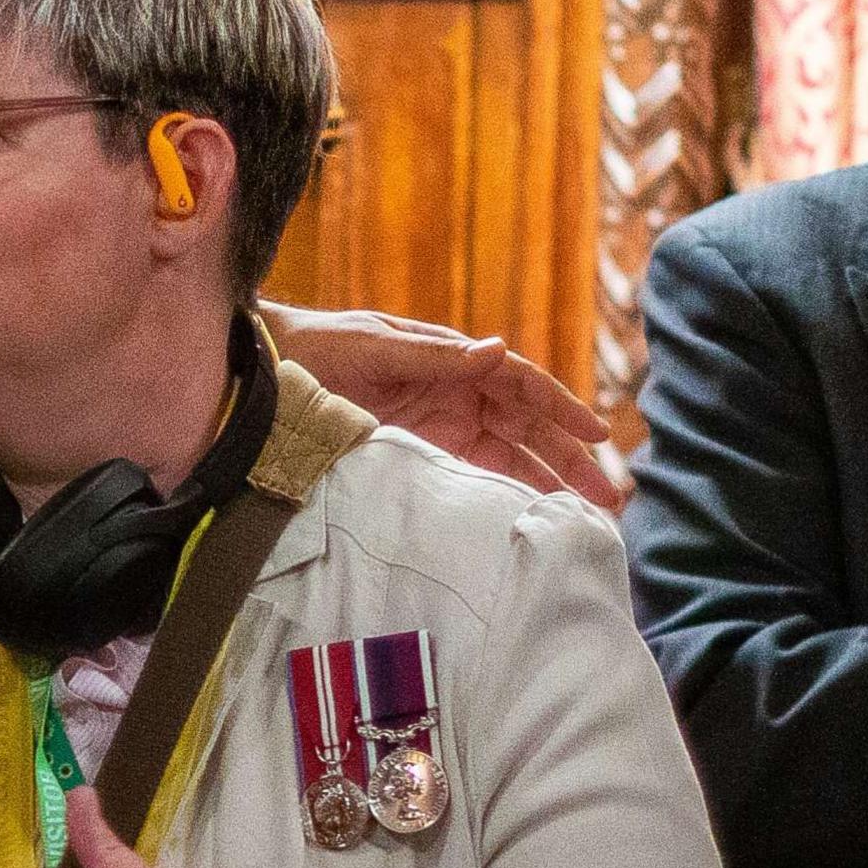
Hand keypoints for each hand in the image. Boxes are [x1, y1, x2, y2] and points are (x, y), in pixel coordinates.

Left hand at [257, 300, 619, 509]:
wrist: (259, 376)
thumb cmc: (313, 349)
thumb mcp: (371, 349)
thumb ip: (433, 356)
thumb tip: (496, 350)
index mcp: (446, 357)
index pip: (518, 382)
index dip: (559, 409)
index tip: (597, 436)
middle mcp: (450, 389)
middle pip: (524, 426)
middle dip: (567, 459)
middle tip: (608, 497)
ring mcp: (435, 423)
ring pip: (505, 454)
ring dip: (543, 482)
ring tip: (582, 517)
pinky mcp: (415, 452)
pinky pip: (469, 474)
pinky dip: (501, 493)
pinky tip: (526, 518)